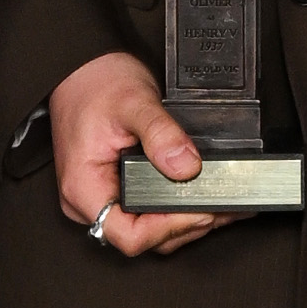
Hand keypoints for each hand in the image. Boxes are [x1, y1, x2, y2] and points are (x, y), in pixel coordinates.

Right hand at [49, 46, 217, 257]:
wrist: (83, 69)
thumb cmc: (95, 84)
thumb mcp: (133, 102)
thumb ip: (161, 134)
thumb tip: (187, 166)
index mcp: (84, 188)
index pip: (129, 235)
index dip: (169, 228)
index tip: (200, 211)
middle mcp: (89, 202)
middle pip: (144, 238)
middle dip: (187, 226)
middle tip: (223, 208)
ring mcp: (103, 198)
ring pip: (149, 230)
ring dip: (187, 222)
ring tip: (222, 206)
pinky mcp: (117, 191)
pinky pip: (148, 213)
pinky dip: (178, 210)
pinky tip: (203, 199)